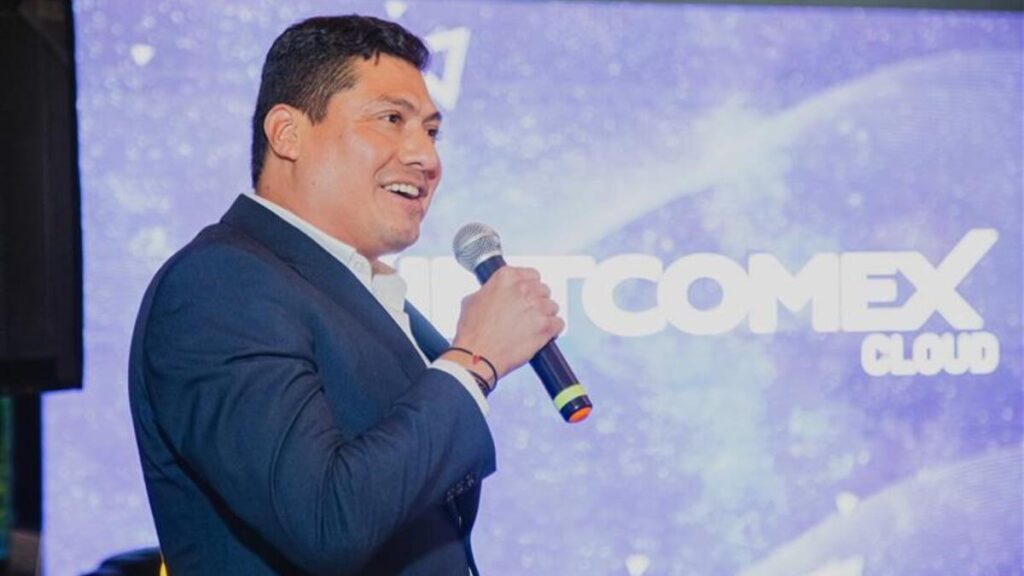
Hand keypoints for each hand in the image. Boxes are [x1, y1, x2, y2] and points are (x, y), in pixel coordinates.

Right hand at [443, 266, 563, 380]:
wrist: (478, 356)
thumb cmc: (473, 332)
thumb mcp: (472, 300)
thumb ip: (490, 290)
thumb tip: (494, 292)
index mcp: (506, 277)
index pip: (531, 274)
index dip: (529, 287)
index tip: (526, 295)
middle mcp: (524, 289)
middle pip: (543, 290)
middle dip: (537, 301)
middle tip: (526, 314)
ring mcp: (537, 307)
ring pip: (552, 307)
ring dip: (545, 316)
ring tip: (531, 327)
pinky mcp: (546, 326)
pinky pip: (559, 323)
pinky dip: (553, 330)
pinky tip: (541, 335)